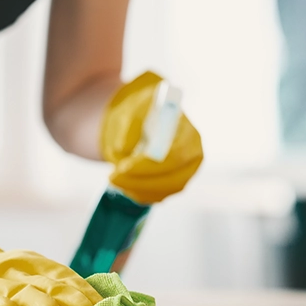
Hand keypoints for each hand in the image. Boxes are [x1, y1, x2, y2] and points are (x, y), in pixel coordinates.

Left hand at [99, 71, 203, 203]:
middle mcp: (193, 157)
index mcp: (190, 134)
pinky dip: (139, 194)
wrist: (148, 119)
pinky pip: (158, 196)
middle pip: (173, 179)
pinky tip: (124, 184)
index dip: (150, 165)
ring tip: (114, 178)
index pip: (176, 155)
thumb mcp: (136, 108)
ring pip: (164, 191)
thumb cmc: (145, 111)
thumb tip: (122, 148)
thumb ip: (131, 124)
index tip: (123, 166)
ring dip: (136, 189)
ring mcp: (186, 174)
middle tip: (112, 177)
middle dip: (140, 182)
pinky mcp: (174, 185)